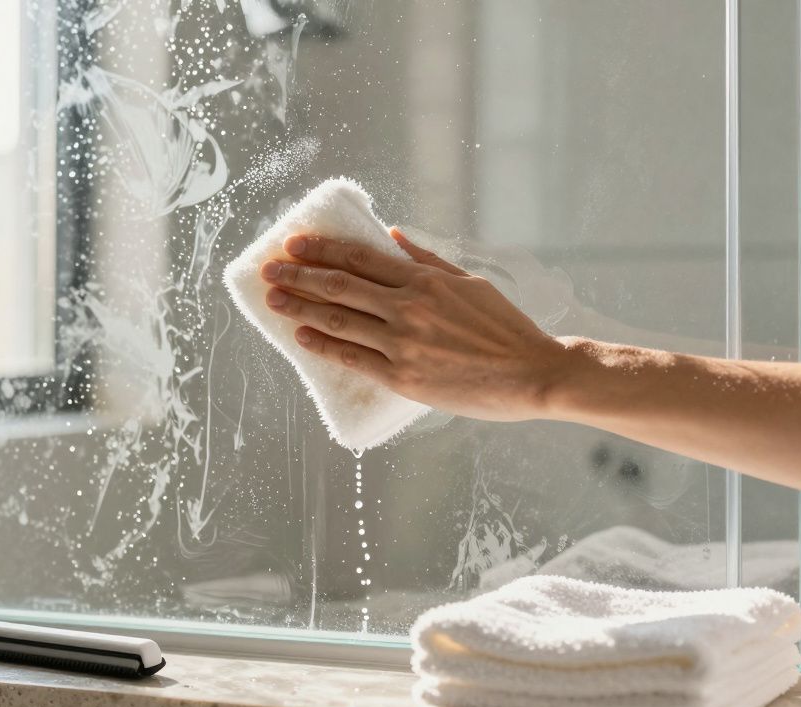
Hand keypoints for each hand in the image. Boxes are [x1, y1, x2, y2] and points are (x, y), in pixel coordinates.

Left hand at [259, 228, 569, 421]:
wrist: (532, 374)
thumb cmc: (505, 328)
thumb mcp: (469, 282)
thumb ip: (427, 259)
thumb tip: (392, 234)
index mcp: (424, 280)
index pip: (359, 257)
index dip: (321, 248)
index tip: (293, 244)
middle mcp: (408, 307)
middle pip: (339, 285)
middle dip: (298, 275)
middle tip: (268, 269)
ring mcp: (403, 343)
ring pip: (339, 320)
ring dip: (300, 308)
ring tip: (274, 300)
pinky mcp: (404, 378)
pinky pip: (353, 358)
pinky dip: (323, 345)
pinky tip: (302, 337)